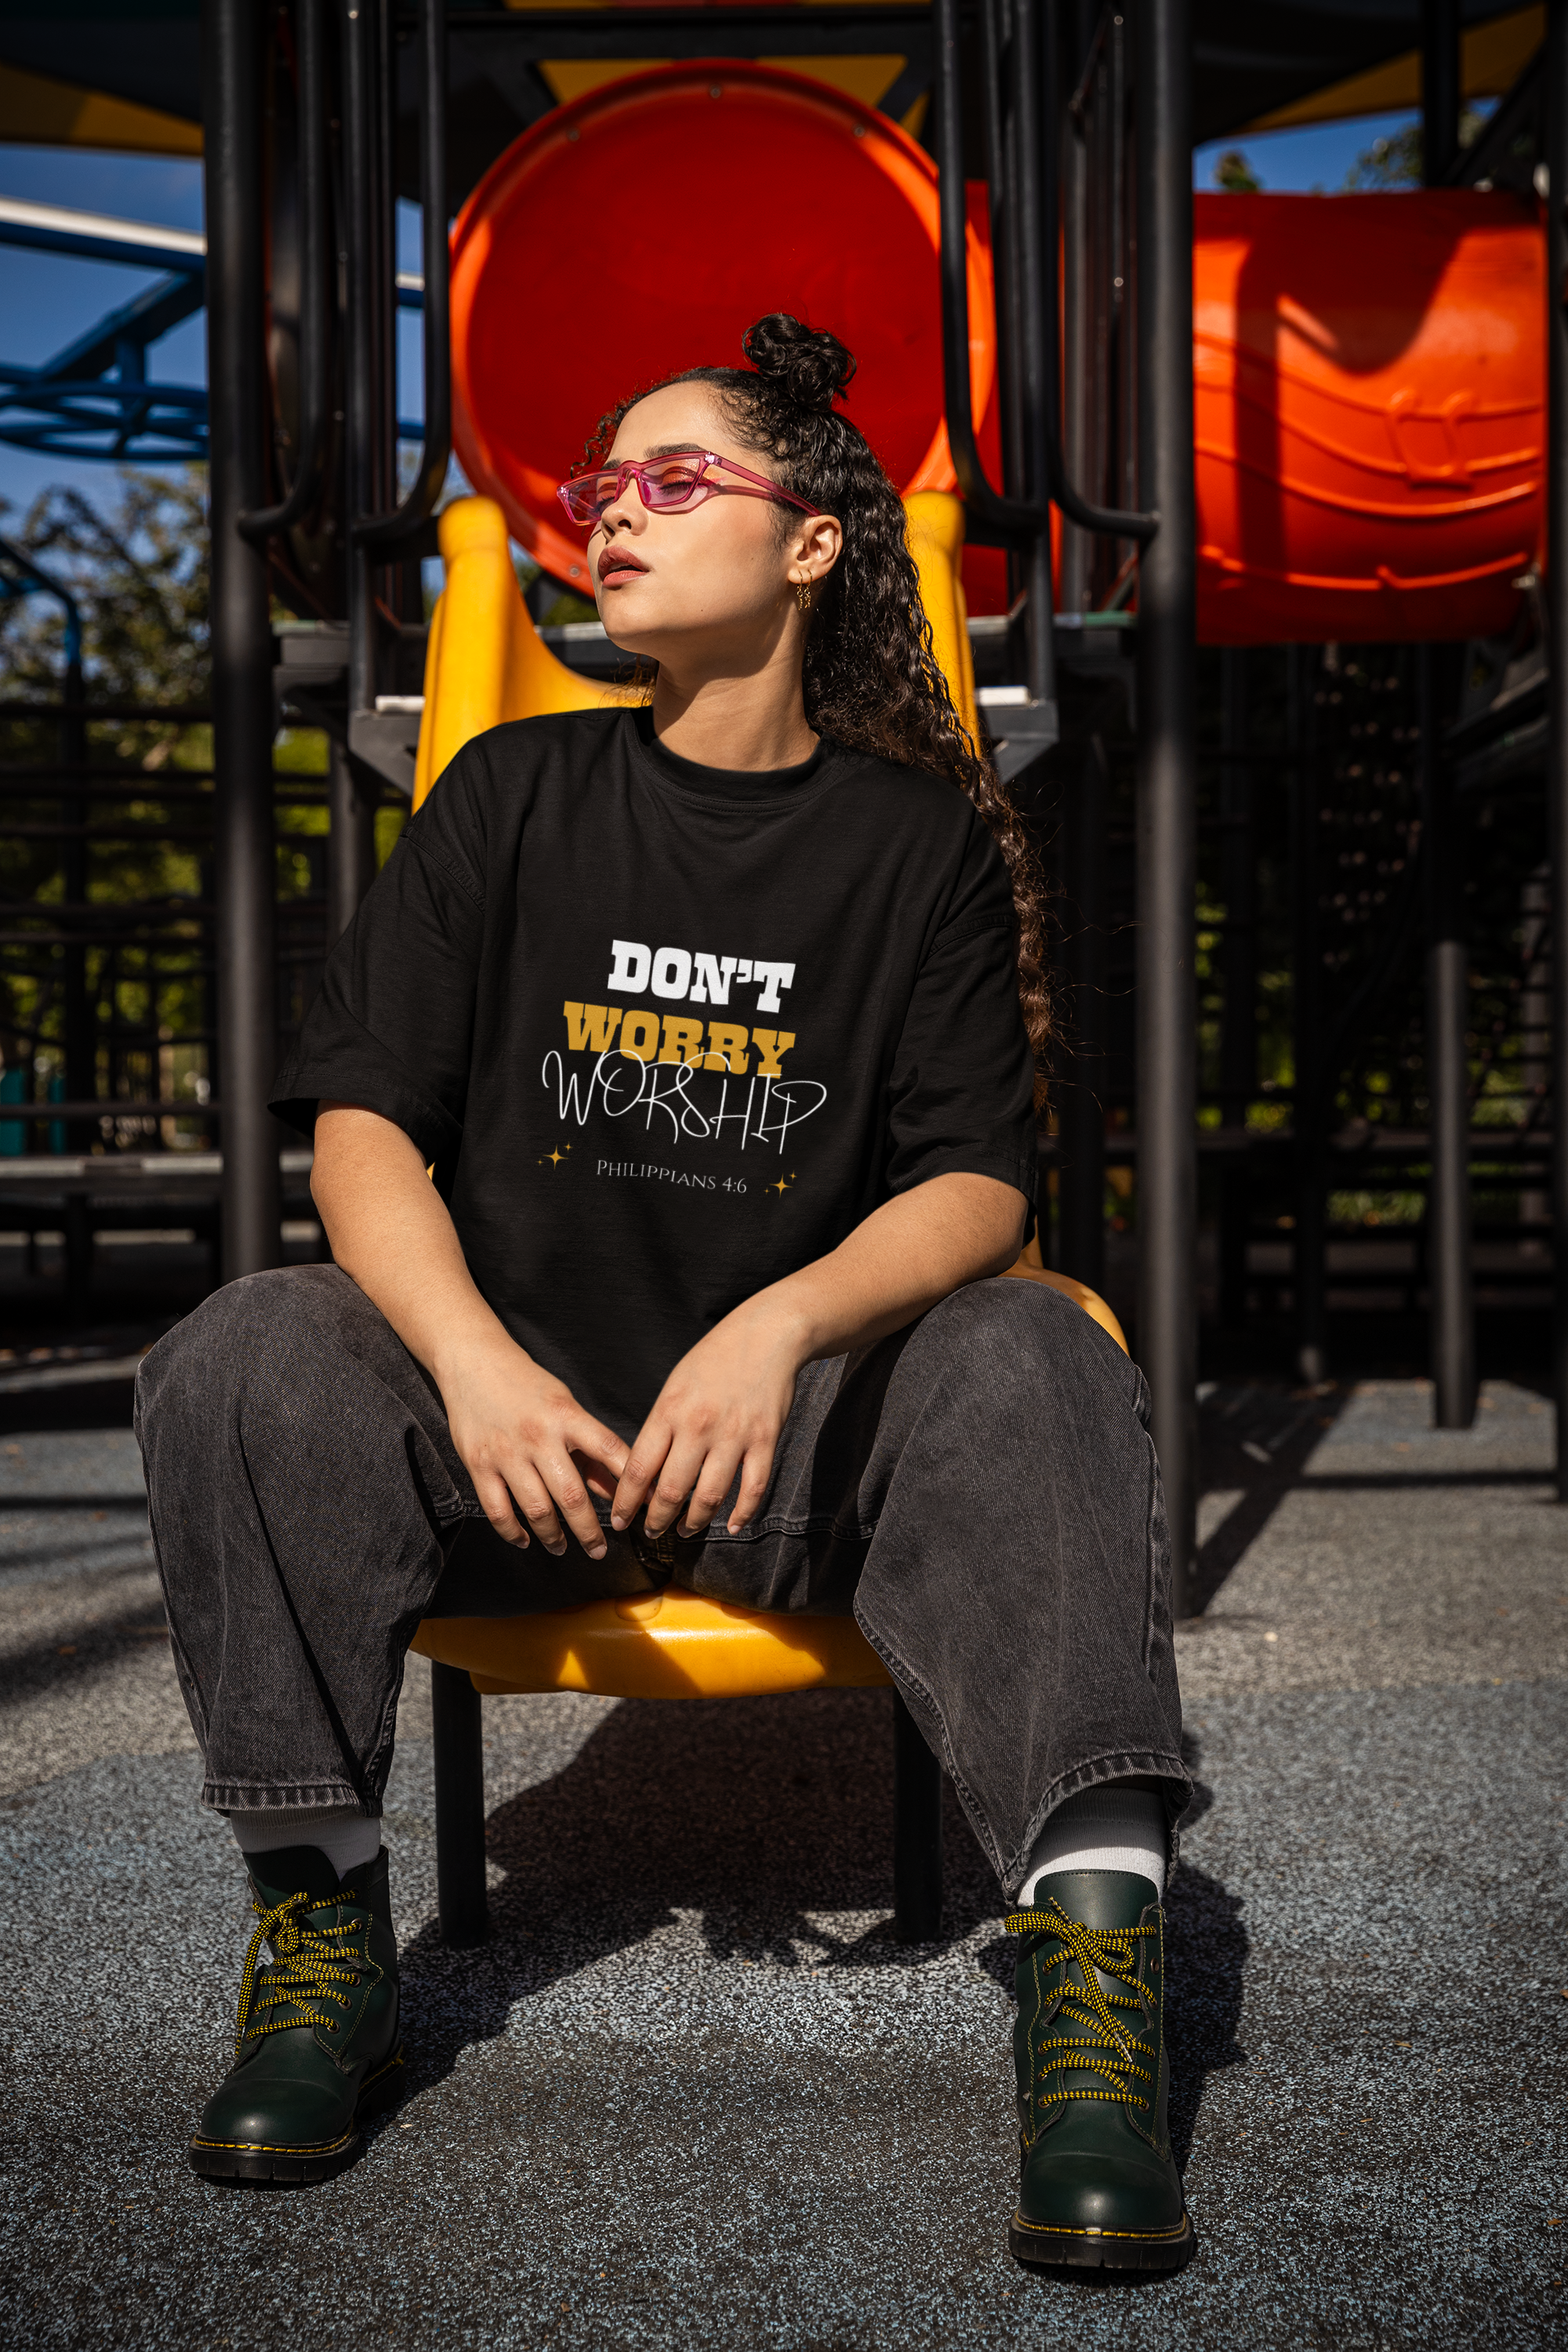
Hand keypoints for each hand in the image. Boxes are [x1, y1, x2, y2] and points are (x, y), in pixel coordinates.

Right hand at [438, 1329, 628, 1557]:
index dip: (630, 1485)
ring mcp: (507, 1453)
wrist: (473, 1362)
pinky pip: (498, 1510)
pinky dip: (513, 1532)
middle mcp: (539, 1437)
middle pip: (571, 1497)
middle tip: (600, 1550)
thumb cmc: (527, 1385)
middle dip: (589, 1531)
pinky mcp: (479, 1465)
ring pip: (537, 1509)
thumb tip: (615, 1489)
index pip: (609, 1453)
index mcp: (567, 1417)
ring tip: (563, 1548)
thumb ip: (590, 1448)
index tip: (642, 1510)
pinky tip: (525, 1540)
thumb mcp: (566, 1405)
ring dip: (554, 1537)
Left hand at [610, 1300, 806, 1539]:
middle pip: (670, 1491)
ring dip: (693, 1522)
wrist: (765, 1335)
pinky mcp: (765, 1441)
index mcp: (669, 1411)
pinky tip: (731, 1526)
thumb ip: (661, 1426)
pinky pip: (752, 1489)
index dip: (625, 1502)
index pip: (638, 1469)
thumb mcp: (674, 1385)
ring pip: (709, 1498)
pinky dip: (741, 1514)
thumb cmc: (713, 1359)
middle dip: (656, 1520)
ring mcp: (734, 1436)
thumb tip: (644, 1470)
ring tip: (684, 1530)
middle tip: (650, 1532)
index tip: (618, 1520)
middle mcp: (698, 1427)